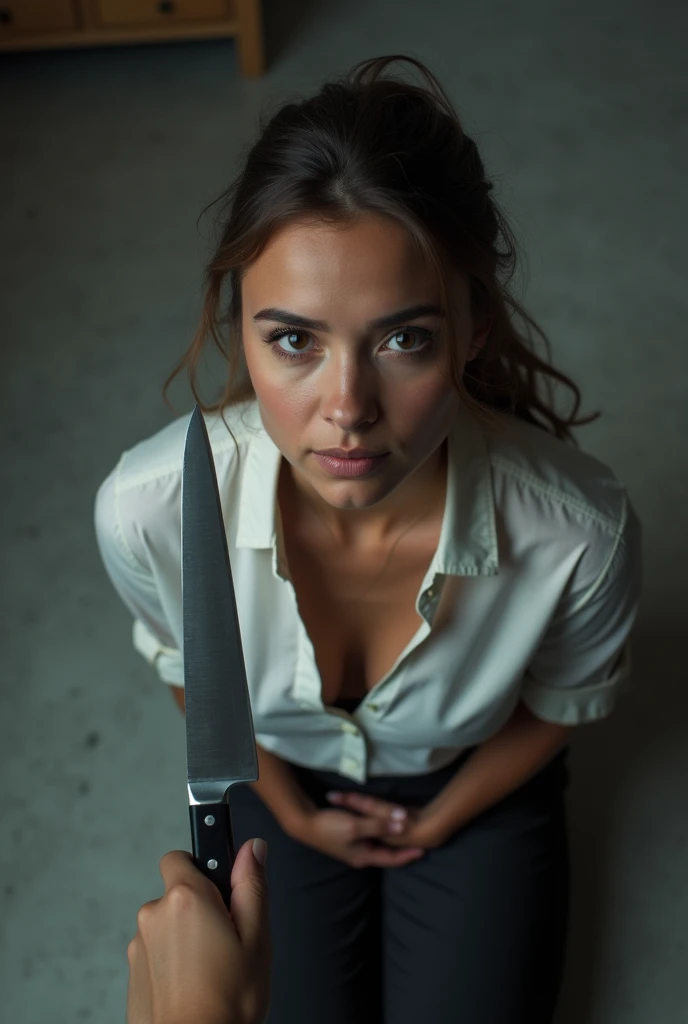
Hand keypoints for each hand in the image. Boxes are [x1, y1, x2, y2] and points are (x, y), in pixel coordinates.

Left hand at [126, 839, 271, 1023]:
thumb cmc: (228, 1003)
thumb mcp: (257, 937)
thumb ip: (252, 884)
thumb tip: (251, 848)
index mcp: (186, 899)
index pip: (181, 856)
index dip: (202, 869)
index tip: (221, 892)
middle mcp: (154, 916)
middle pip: (175, 893)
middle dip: (198, 908)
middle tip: (225, 940)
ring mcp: (139, 947)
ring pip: (167, 926)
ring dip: (184, 938)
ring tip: (211, 970)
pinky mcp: (132, 975)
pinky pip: (156, 954)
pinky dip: (171, 963)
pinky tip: (193, 986)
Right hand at [291, 792, 441, 867]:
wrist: (304, 824)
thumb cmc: (330, 827)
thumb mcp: (356, 826)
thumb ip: (379, 825)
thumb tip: (403, 825)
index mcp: (364, 856)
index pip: (392, 859)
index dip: (408, 855)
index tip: (424, 850)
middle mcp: (361, 856)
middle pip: (387, 854)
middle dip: (402, 849)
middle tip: (418, 842)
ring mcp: (353, 849)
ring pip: (379, 847)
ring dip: (391, 841)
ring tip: (405, 835)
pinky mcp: (348, 840)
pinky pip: (371, 840)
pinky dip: (380, 834)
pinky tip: (384, 828)